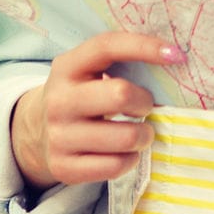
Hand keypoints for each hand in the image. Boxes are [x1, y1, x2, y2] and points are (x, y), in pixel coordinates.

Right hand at [10, 30, 177, 189]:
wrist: (37, 132)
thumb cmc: (81, 94)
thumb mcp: (88, 71)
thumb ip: (120, 63)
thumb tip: (172, 59)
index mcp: (67, 67)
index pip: (107, 46)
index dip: (144, 46)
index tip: (176, 55)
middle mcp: (59, 100)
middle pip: (121, 95)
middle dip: (145, 103)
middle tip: (146, 108)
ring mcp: (59, 136)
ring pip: (125, 137)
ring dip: (144, 135)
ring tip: (142, 133)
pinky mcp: (64, 167)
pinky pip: (116, 166)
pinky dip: (131, 159)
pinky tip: (126, 152)